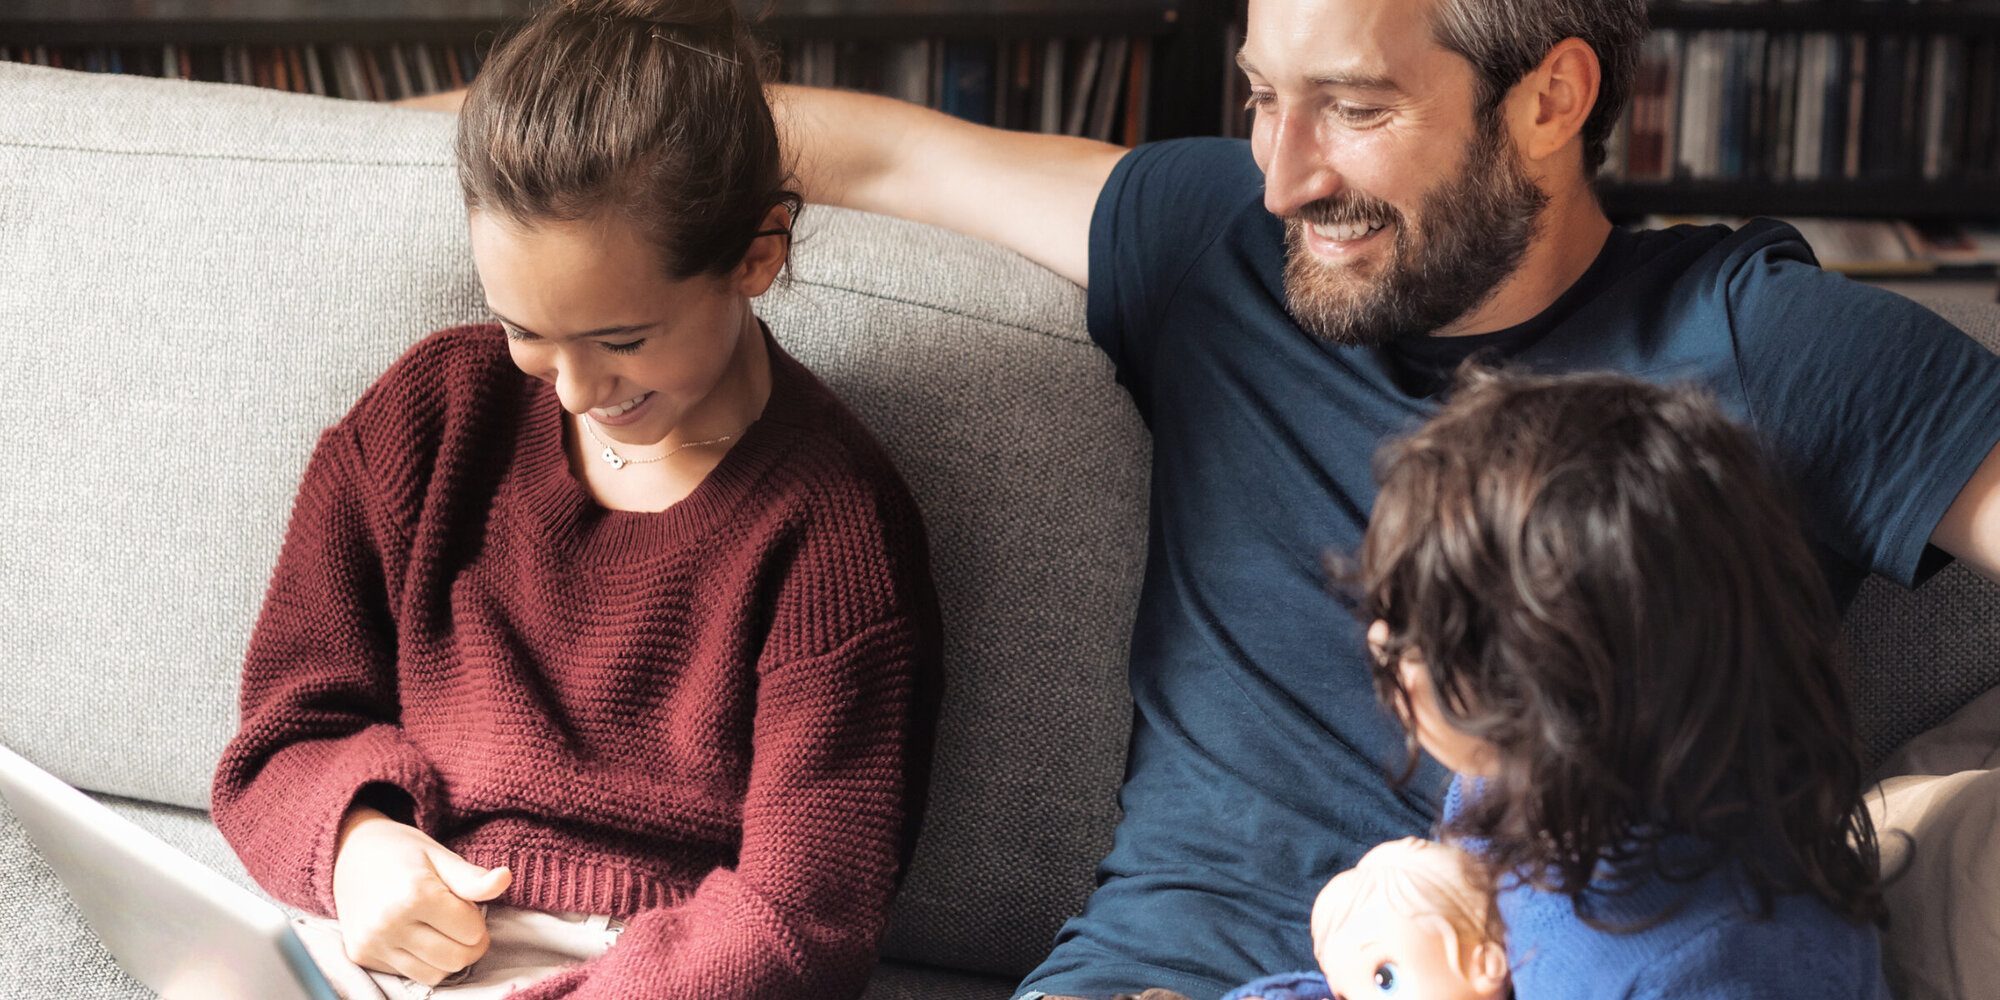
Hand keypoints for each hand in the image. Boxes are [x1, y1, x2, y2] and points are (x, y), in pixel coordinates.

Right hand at [330, 805, 512, 984]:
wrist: (348, 853)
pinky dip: (425, 962)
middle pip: (456, 958)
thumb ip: (472, 878)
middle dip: (470, 942)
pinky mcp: (362, 956)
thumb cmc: (402, 852)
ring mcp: (373, 943)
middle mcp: (389, 923)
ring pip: (436, 974)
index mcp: (413, 894)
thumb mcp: (440, 856)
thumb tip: (505, 878)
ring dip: (449, 956)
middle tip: (463, 922)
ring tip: (442, 929)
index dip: (477, 917)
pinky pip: (411, 975)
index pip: (471, 930)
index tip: (464, 902)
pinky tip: (420, 937)